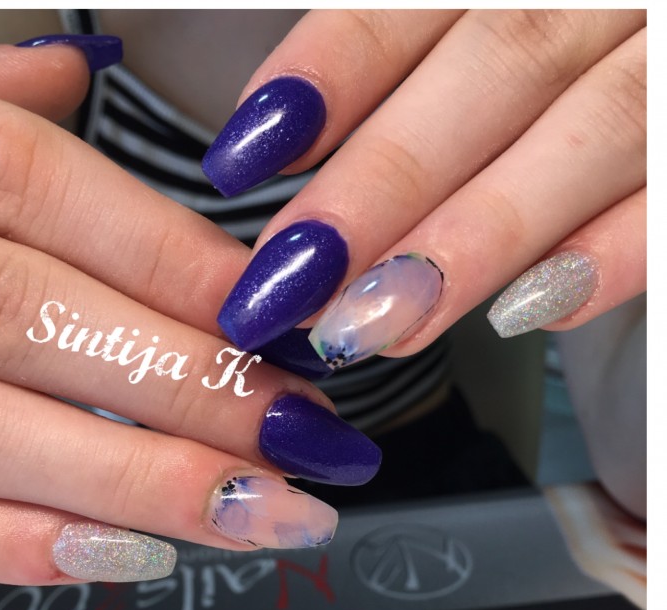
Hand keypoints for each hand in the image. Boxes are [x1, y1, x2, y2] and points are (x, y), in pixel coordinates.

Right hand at [0, 35, 379, 585]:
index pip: (74, 204)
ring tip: (262, 515)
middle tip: (311, 442)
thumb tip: (77, 74)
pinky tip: (128, 556)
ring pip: (0, 433)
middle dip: (200, 392)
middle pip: (57, 324)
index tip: (293, 335)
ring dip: (145, 485)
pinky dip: (20, 544)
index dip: (192, 276)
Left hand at [203, 10, 644, 365]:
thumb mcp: (470, 22)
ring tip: (382, 323)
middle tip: (295, 284)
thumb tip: (280, 140)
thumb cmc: (552, 39)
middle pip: (493, 72)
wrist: (651, 36)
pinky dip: (613, 254)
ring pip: (590, 133)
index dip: (321, 78)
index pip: (407, 0)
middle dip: (382, 188)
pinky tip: (526, 315)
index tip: (238, 161)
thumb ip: (395, 57)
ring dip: (475, 240)